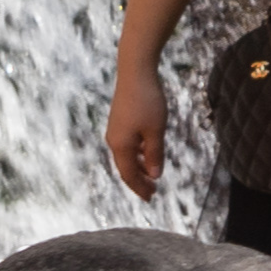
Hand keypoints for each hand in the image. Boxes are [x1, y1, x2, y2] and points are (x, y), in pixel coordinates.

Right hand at [107, 50, 171, 199]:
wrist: (135, 72)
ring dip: (139, 167)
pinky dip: (138, 154)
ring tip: (152, 175)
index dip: (140, 188)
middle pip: (126, 167)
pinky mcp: (120, 120)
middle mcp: (114, 140)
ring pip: (126, 156)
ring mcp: (115, 130)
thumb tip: (155, 175)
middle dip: (139, 180)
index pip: (129, 175)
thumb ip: (155, 154)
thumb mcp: (156, 130)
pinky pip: (127, 144)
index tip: (151, 198)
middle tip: (152, 192)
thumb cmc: (147, 101)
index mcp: (121, 146)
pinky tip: (148, 153)